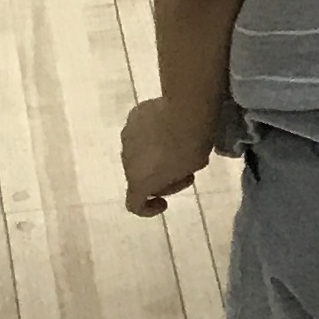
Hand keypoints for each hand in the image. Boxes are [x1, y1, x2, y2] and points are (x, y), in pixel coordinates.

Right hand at [121, 96, 217, 214]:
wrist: (186, 109)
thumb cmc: (191, 146)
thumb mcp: (189, 170)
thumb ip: (174, 177)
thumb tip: (171, 169)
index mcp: (139, 181)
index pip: (134, 205)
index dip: (148, 209)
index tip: (164, 202)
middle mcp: (127, 161)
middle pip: (139, 177)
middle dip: (158, 178)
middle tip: (183, 169)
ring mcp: (127, 137)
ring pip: (139, 153)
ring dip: (153, 155)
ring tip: (175, 143)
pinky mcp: (133, 117)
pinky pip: (140, 132)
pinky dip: (151, 133)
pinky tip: (169, 124)